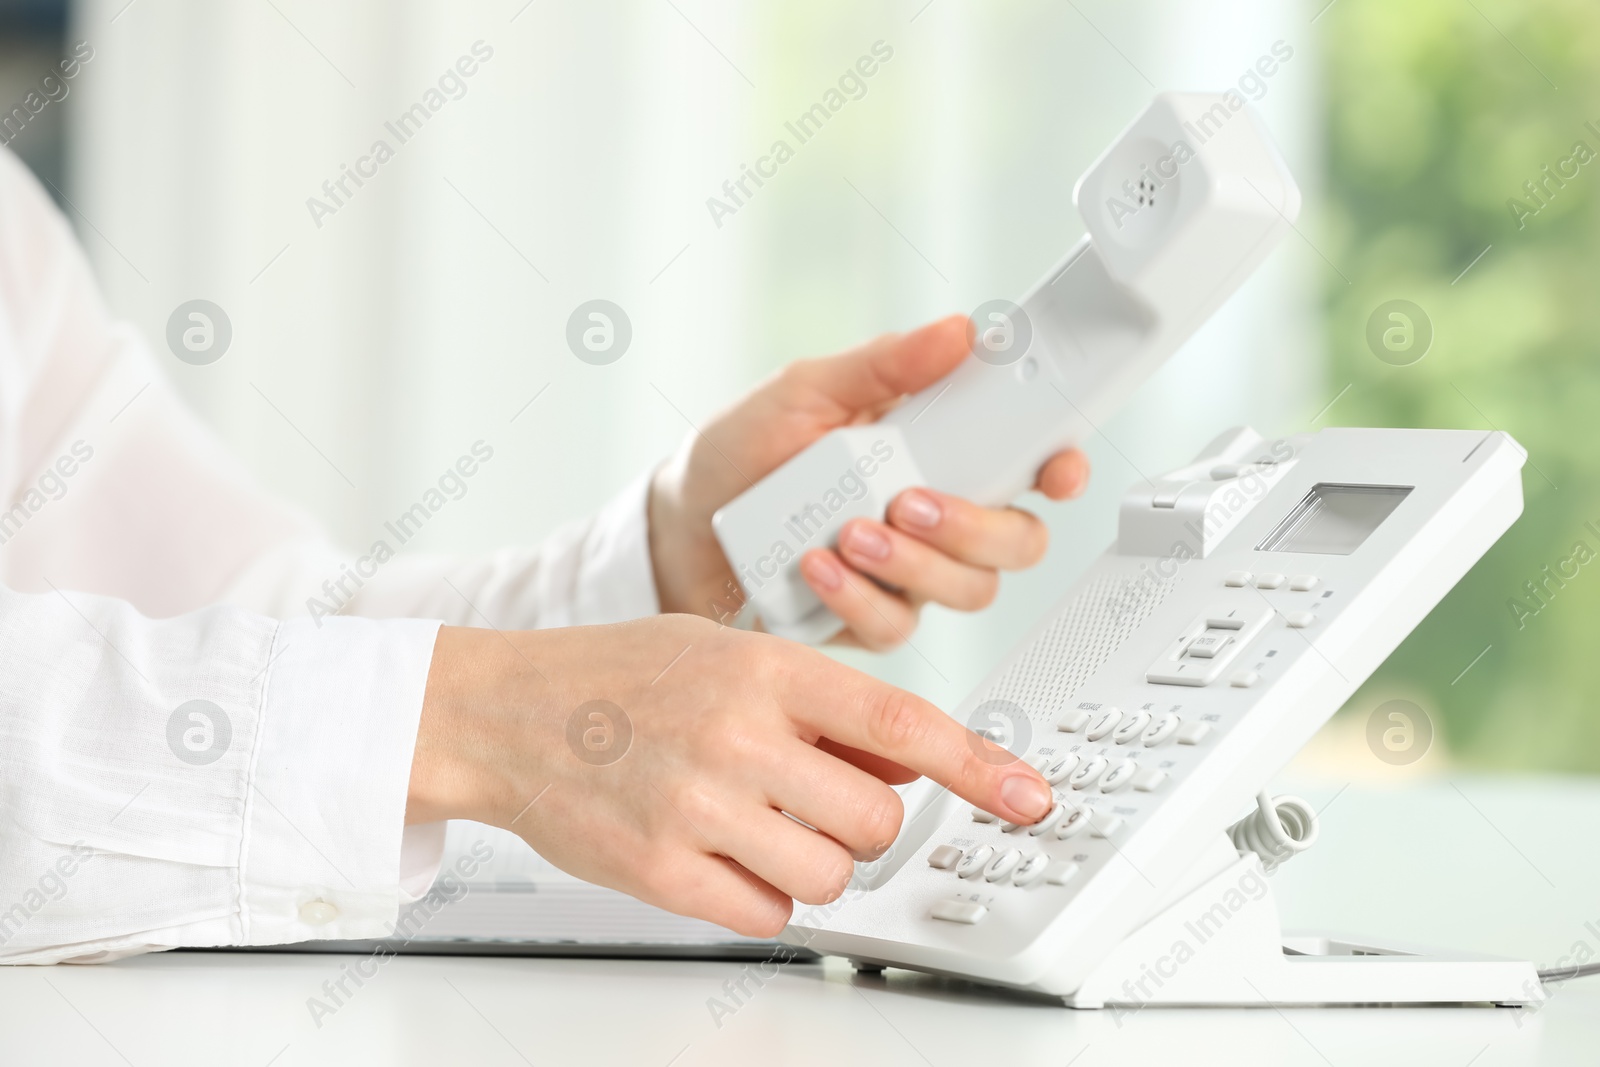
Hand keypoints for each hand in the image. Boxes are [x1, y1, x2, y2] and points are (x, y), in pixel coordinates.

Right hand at [407, 616, 1053, 935]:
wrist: (501, 712)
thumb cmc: (618, 675)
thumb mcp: (728, 655)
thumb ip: (824, 708)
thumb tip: (911, 758)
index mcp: (765, 671)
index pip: (901, 720)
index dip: (976, 763)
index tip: (1027, 795)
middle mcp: (738, 735)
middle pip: (876, 819)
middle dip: (864, 823)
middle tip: (816, 804)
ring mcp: (697, 807)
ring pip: (828, 875)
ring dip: (810, 864)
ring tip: (753, 825)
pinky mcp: (659, 871)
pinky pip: (764, 915)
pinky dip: (757, 897)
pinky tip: (716, 856)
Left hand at [648, 314, 1089, 648]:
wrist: (681, 523)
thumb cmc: (746, 452)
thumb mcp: (807, 390)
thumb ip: (883, 365)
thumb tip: (958, 331)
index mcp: (939, 453)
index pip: (1029, 464)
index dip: (1061, 469)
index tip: (1058, 469)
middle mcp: (936, 518)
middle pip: (1016, 542)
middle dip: (976, 528)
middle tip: (912, 504)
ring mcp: (908, 575)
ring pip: (966, 591)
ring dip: (915, 565)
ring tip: (851, 533)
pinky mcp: (867, 618)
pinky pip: (896, 627)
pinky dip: (858, 598)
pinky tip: (816, 567)